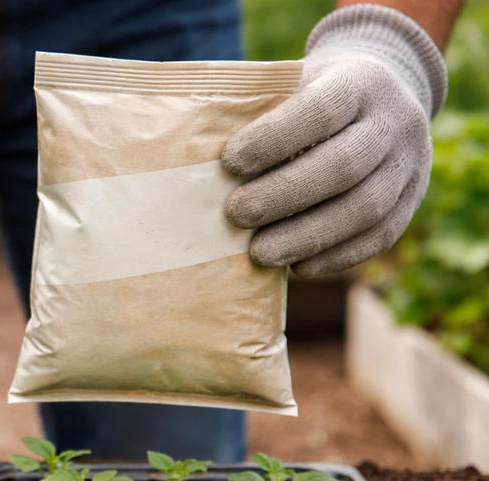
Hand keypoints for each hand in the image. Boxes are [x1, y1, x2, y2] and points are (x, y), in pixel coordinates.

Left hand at [222, 5, 447, 277]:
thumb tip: (199, 167)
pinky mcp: (411, 203)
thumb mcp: (293, 86)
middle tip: (235, 214)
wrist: (383, 94)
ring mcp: (410, 165)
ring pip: (364, 209)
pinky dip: (333, 257)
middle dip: (283, 195)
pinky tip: (295, 267)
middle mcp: (394, 123)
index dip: (274, 138)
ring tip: (258, 253)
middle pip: (343, 166)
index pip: (321, 110)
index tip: (229, 162)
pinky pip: (377, 237)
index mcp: (360, 83)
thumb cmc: (312, 96)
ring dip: (306, 237)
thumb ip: (261, 115)